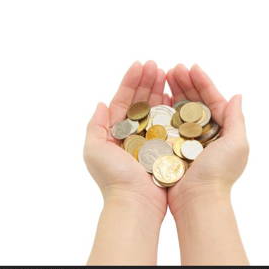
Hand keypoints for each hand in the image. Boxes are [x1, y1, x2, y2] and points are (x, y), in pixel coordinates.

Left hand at [84, 61, 170, 220]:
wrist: (136, 203)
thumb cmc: (113, 177)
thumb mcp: (94, 149)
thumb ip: (95, 125)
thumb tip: (100, 103)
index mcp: (115, 132)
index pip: (123, 100)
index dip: (130, 81)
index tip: (140, 65)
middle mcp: (132, 133)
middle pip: (140, 101)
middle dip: (147, 81)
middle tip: (156, 65)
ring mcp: (150, 139)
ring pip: (155, 109)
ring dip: (159, 90)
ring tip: (167, 73)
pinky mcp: (164, 147)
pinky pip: (167, 124)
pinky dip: (170, 108)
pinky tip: (174, 95)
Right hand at [166, 64, 248, 215]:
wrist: (197, 200)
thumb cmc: (219, 173)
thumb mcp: (236, 144)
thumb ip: (236, 119)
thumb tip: (237, 95)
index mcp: (222, 130)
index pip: (212, 99)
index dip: (203, 82)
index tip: (192, 67)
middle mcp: (204, 133)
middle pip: (194, 102)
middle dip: (185, 83)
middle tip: (173, 68)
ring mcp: (186, 140)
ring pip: (179, 110)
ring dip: (173, 92)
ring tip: (164, 76)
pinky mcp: (172, 147)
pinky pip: (167, 124)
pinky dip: (163, 110)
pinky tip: (157, 97)